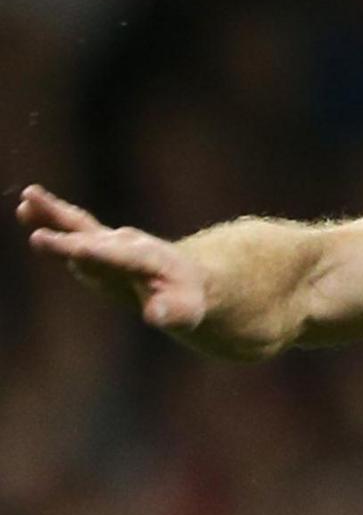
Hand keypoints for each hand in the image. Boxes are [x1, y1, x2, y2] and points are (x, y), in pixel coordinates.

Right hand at [16, 185, 208, 330]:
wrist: (185, 276)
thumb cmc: (184, 297)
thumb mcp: (185, 311)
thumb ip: (170, 312)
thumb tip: (155, 315)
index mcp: (148, 261)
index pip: (120, 259)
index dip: (100, 256)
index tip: (79, 250)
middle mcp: (126, 244)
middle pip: (93, 242)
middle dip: (68, 243)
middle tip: (40, 239)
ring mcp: (110, 240)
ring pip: (80, 225)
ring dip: (54, 214)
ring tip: (27, 200)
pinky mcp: (96, 240)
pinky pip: (73, 224)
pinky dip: (50, 214)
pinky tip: (26, 205)